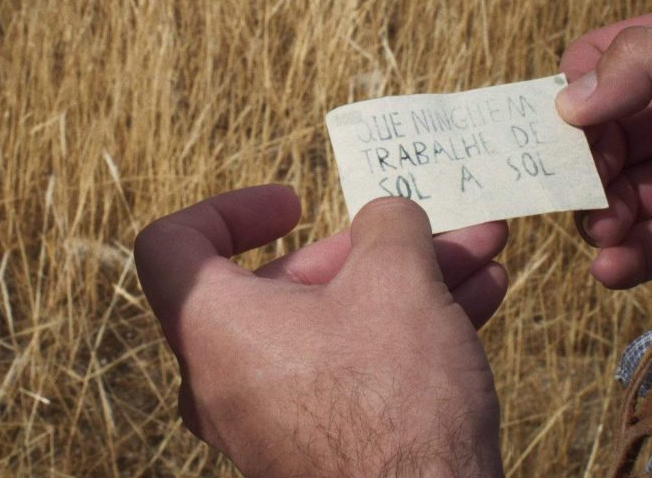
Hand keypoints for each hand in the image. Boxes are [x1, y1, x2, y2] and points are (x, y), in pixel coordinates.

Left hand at [135, 185, 507, 476]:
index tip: (293, 204)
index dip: (228, 210)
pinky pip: (353, 366)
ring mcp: (274, 417)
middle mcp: (229, 375)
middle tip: (427, 226)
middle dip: (370, 248)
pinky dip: (405, 329)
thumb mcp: (396, 280)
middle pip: (284, 282)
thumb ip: (387, 225)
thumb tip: (387, 219)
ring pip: (335, 322)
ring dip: (407, 283)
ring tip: (477, 251)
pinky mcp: (320, 446)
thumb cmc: (392, 400)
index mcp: (214, 326)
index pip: (172, 246)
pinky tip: (479, 299)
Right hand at [556, 1, 651, 288]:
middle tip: (583, 190)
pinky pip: (648, 246)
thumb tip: (567, 99)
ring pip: (617, 193)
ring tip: (605, 233)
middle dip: (584, 164)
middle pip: (600, 134)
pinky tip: (612, 268)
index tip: (569, 125)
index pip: (605, 64)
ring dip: (598, 215)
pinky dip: (622, 259)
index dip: (578, 92)